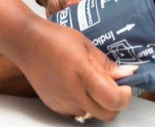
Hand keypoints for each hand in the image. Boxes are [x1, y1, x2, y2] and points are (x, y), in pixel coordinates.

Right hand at [14, 20, 133, 120]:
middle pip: (107, 114)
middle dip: (115, 103)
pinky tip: (78, 87)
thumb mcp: (86, 44)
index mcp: (84, 74)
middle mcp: (74, 93)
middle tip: (113, 86)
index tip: (125, 85)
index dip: (125, 96)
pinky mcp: (54, 106)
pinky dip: (83, 104)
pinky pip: (76, 112)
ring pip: (92, 115)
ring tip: (93, 85)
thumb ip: (106, 63)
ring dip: (99, 105)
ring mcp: (63, 102)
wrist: (27, 43)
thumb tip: (127, 73)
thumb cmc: (55, 38)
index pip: (114, 100)